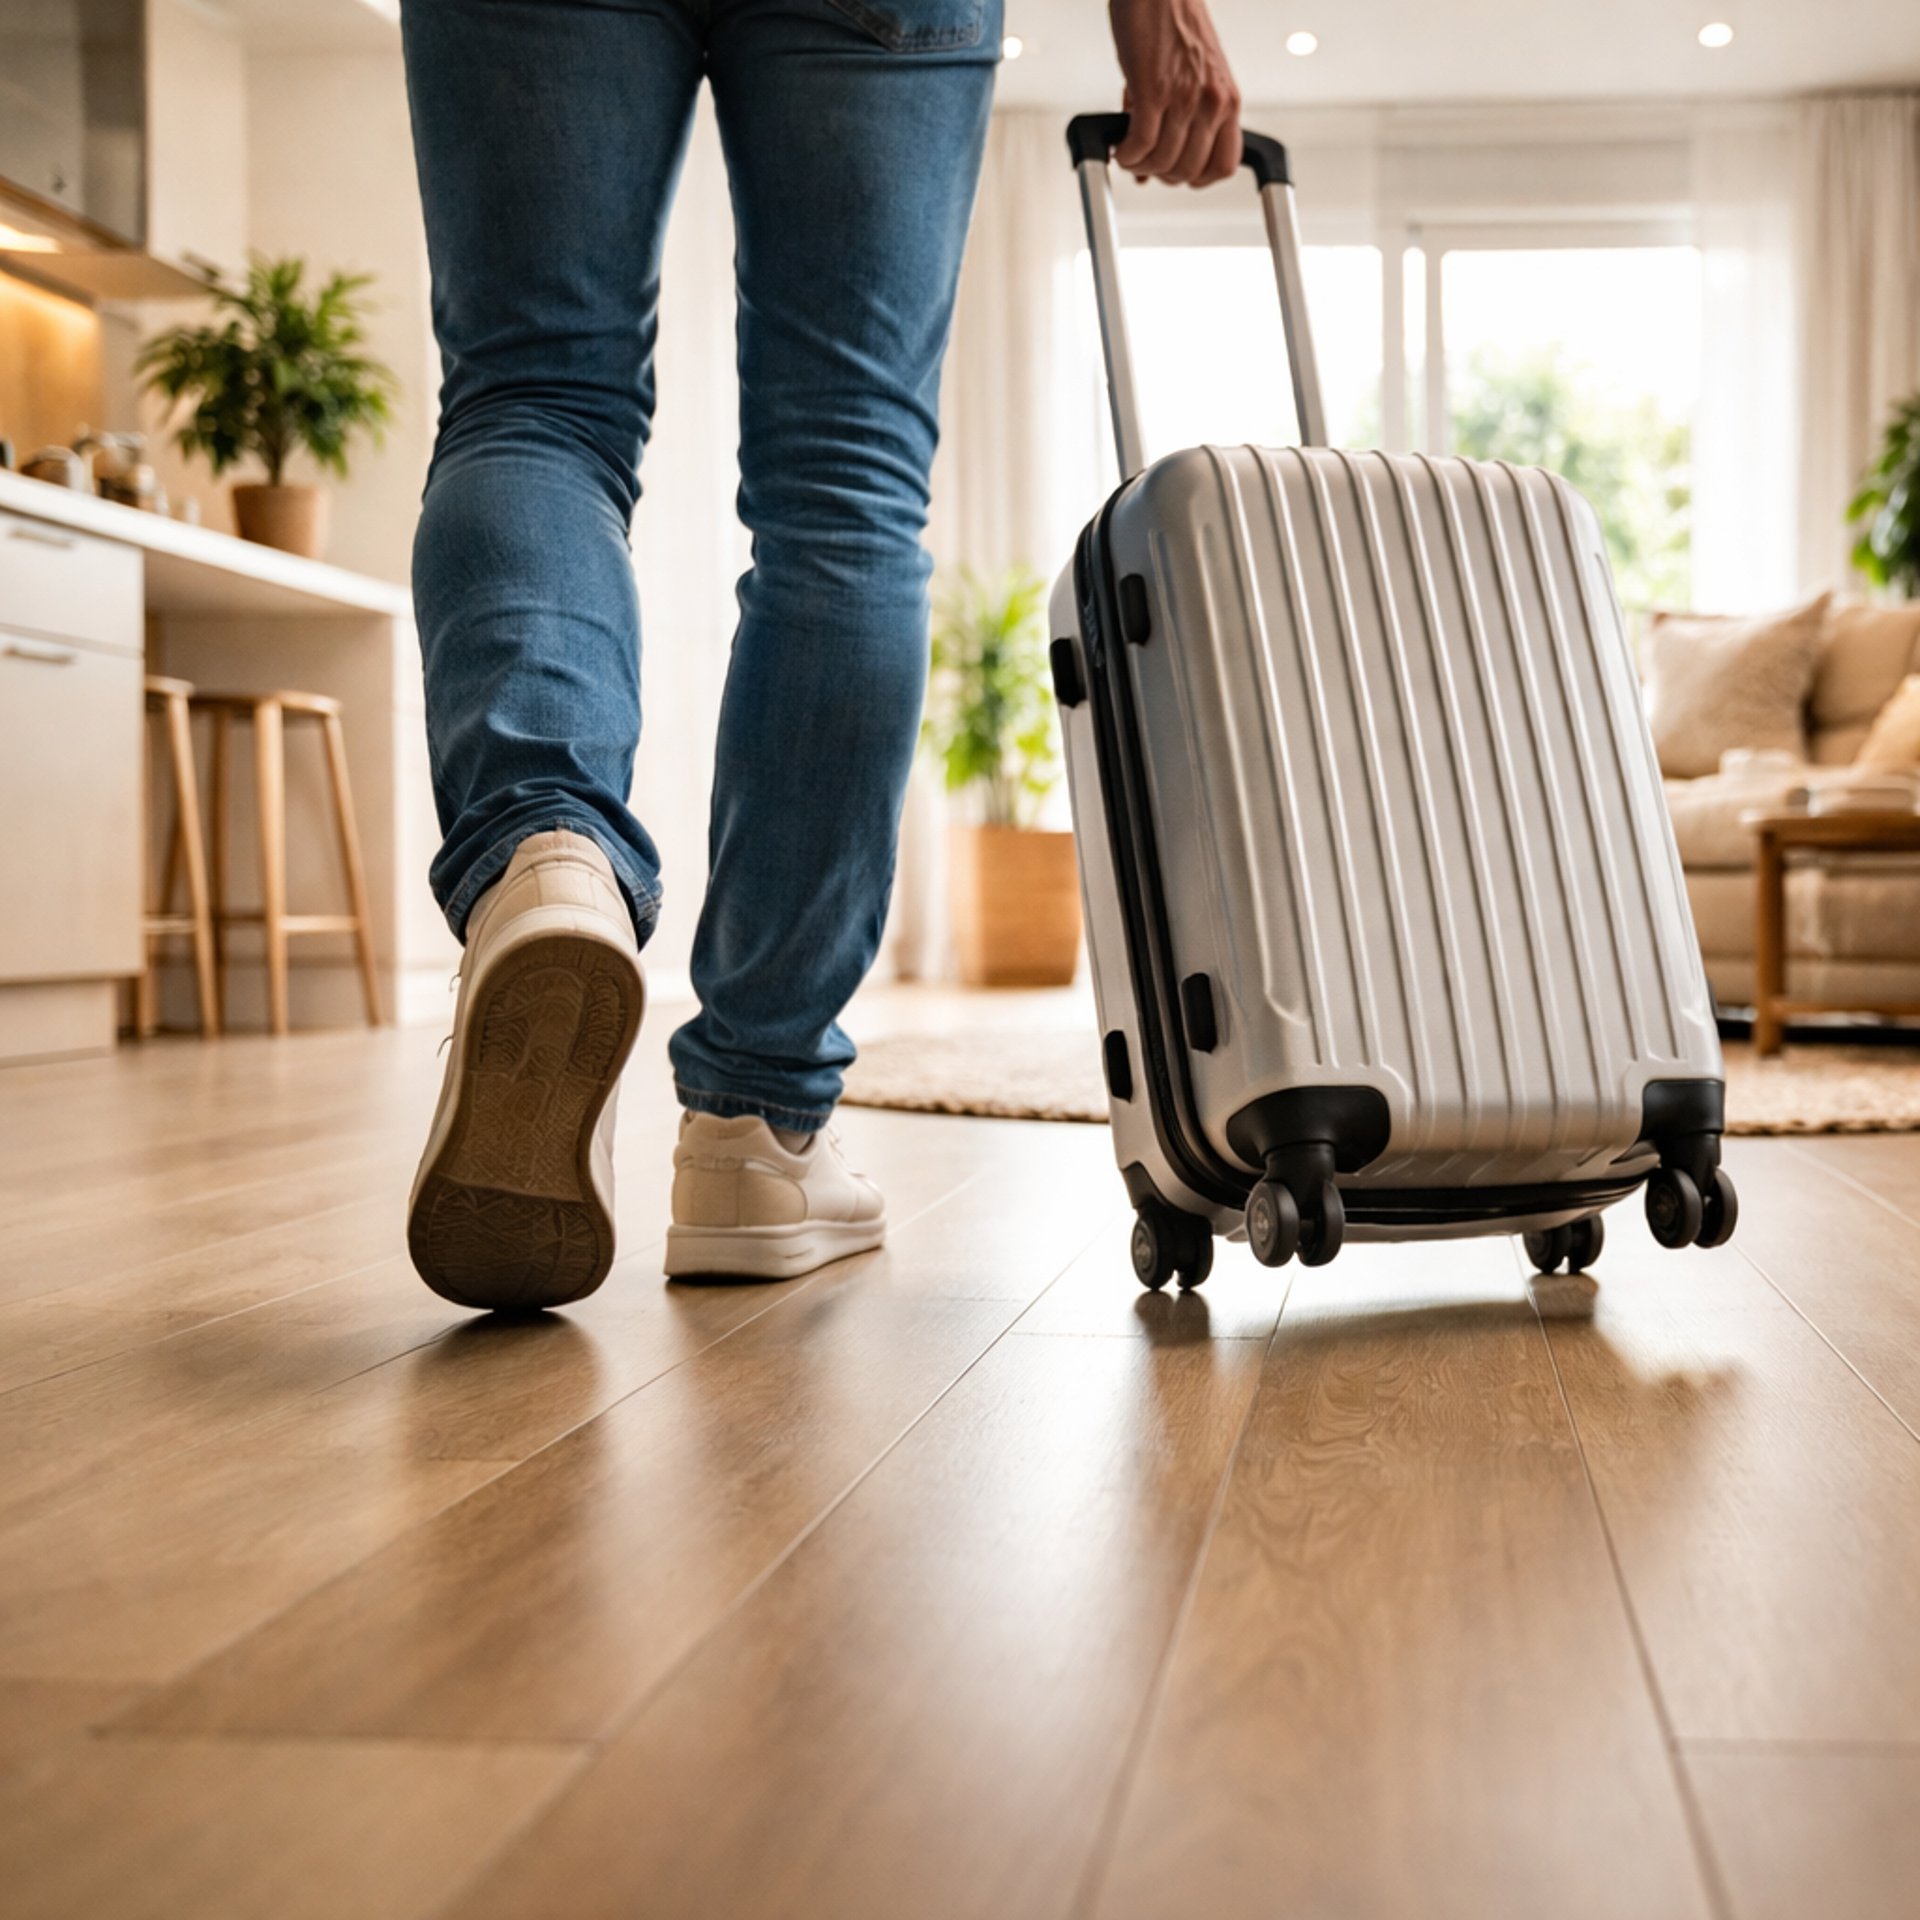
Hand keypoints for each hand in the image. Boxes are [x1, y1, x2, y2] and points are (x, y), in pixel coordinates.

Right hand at [1107, 0, 1241, 186]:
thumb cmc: (1172, 27)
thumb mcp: (1193, 77)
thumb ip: (1180, 122)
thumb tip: (1149, 167)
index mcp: (1227, 99)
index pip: (1224, 165)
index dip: (1197, 178)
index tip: (1177, 171)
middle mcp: (1212, 101)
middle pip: (1188, 171)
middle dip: (1161, 173)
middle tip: (1144, 161)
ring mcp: (1184, 98)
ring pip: (1162, 163)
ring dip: (1138, 165)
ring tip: (1127, 153)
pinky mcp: (1154, 91)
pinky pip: (1140, 146)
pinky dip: (1125, 155)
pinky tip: (1118, 148)